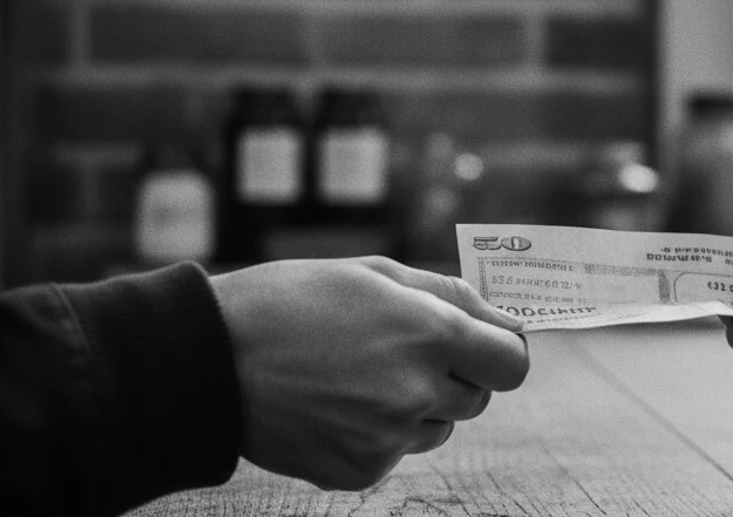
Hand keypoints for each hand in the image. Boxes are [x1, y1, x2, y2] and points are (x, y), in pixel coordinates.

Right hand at [210, 257, 528, 490]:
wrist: (210, 359)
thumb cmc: (294, 300)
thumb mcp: (376, 273)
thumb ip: (452, 296)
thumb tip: (507, 320)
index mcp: (430, 335)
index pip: (512, 363)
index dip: (502, 351)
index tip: (485, 343)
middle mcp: (417, 391)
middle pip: (479, 398)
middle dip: (458, 375)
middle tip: (407, 351)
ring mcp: (388, 437)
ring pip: (439, 427)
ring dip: (420, 405)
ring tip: (362, 375)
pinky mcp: (359, 469)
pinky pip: (395, 452)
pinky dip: (378, 432)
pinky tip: (336, 404)